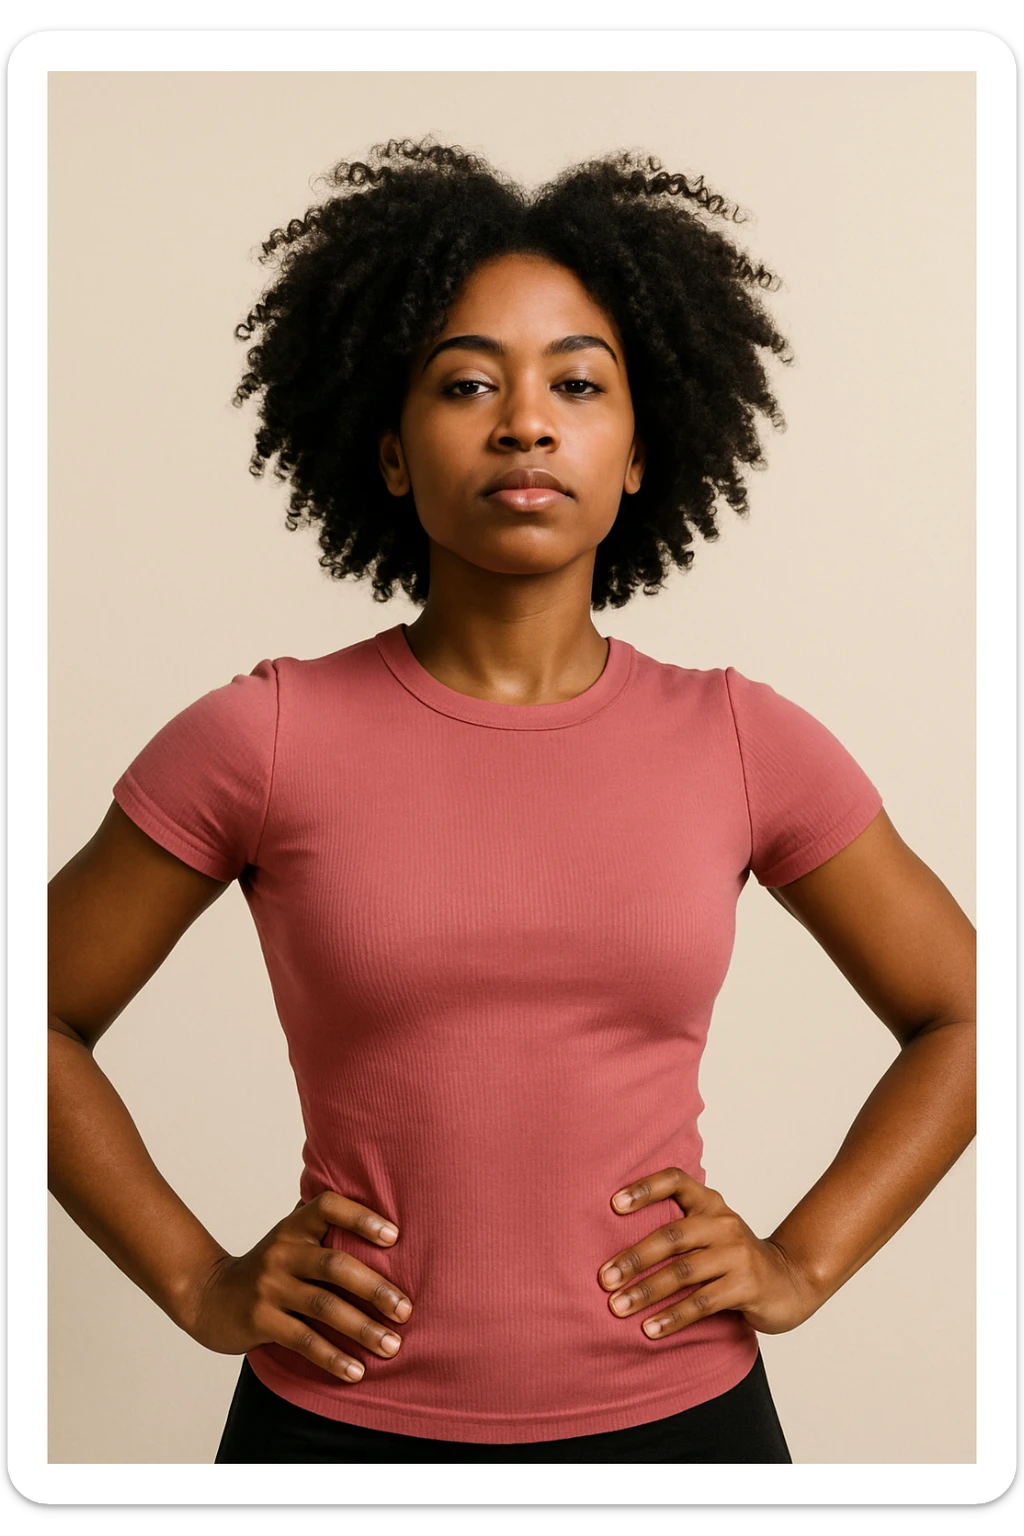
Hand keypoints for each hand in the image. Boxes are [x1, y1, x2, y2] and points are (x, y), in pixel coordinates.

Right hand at [182, 1191, 412, 1382]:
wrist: (209, 1296)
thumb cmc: (268, 1267)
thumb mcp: (290, 1238)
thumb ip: (324, 1226)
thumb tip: (386, 1217)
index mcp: (294, 1227)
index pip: (328, 1206)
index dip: (361, 1217)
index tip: (395, 1236)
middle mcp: (282, 1252)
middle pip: (335, 1266)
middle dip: (375, 1289)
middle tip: (406, 1310)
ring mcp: (269, 1287)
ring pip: (324, 1307)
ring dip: (362, 1329)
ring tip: (392, 1346)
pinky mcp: (260, 1321)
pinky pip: (303, 1340)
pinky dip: (333, 1357)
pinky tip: (356, 1371)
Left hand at [598, 1166, 820, 1338]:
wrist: (790, 1281)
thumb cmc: (735, 1258)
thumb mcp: (711, 1232)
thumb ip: (677, 1230)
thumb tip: (616, 1248)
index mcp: (711, 1203)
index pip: (676, 1181)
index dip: (644, 1188)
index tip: (613, 1204)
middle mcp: (724, 1223)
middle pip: (672, 1235)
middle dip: (634, 1258)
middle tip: (604, 1278)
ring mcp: (737, 1254)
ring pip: (683, 1272)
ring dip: (646, 1292)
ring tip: (618, 1307)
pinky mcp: (746, 1286)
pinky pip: (702, 1303)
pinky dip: (673, 1317)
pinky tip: (650, 1329)